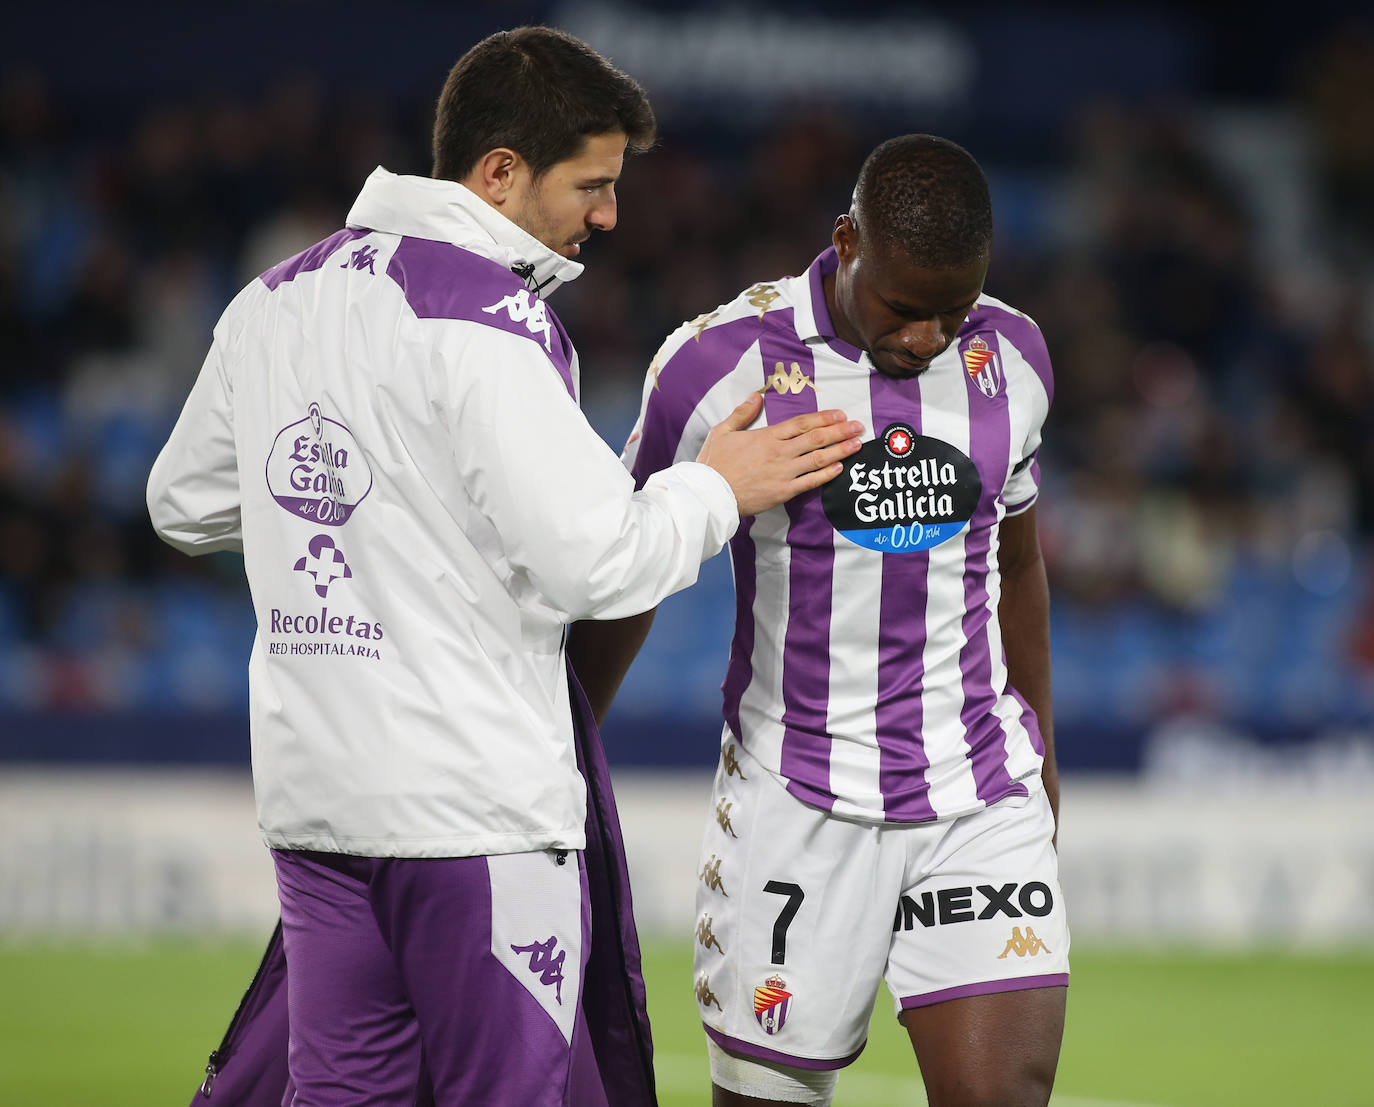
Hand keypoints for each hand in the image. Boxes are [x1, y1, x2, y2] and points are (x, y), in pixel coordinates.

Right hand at [696, 392, 862, 516]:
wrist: (710, 494)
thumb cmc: (714, 463)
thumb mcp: (722, 431)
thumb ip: (742, 413)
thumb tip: (756, 395)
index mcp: (767, 436)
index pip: (802, 423)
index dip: (824, 418)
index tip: (840, 414)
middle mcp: (780, 452)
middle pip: (816, 438)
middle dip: (840, 431)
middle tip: (858, 426)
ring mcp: (783, 473)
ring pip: (818, 459)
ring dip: (840, 451)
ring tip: (857, 445)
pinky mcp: (783, 492)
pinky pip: (810, 482)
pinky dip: (826, 475)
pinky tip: (840, 468)